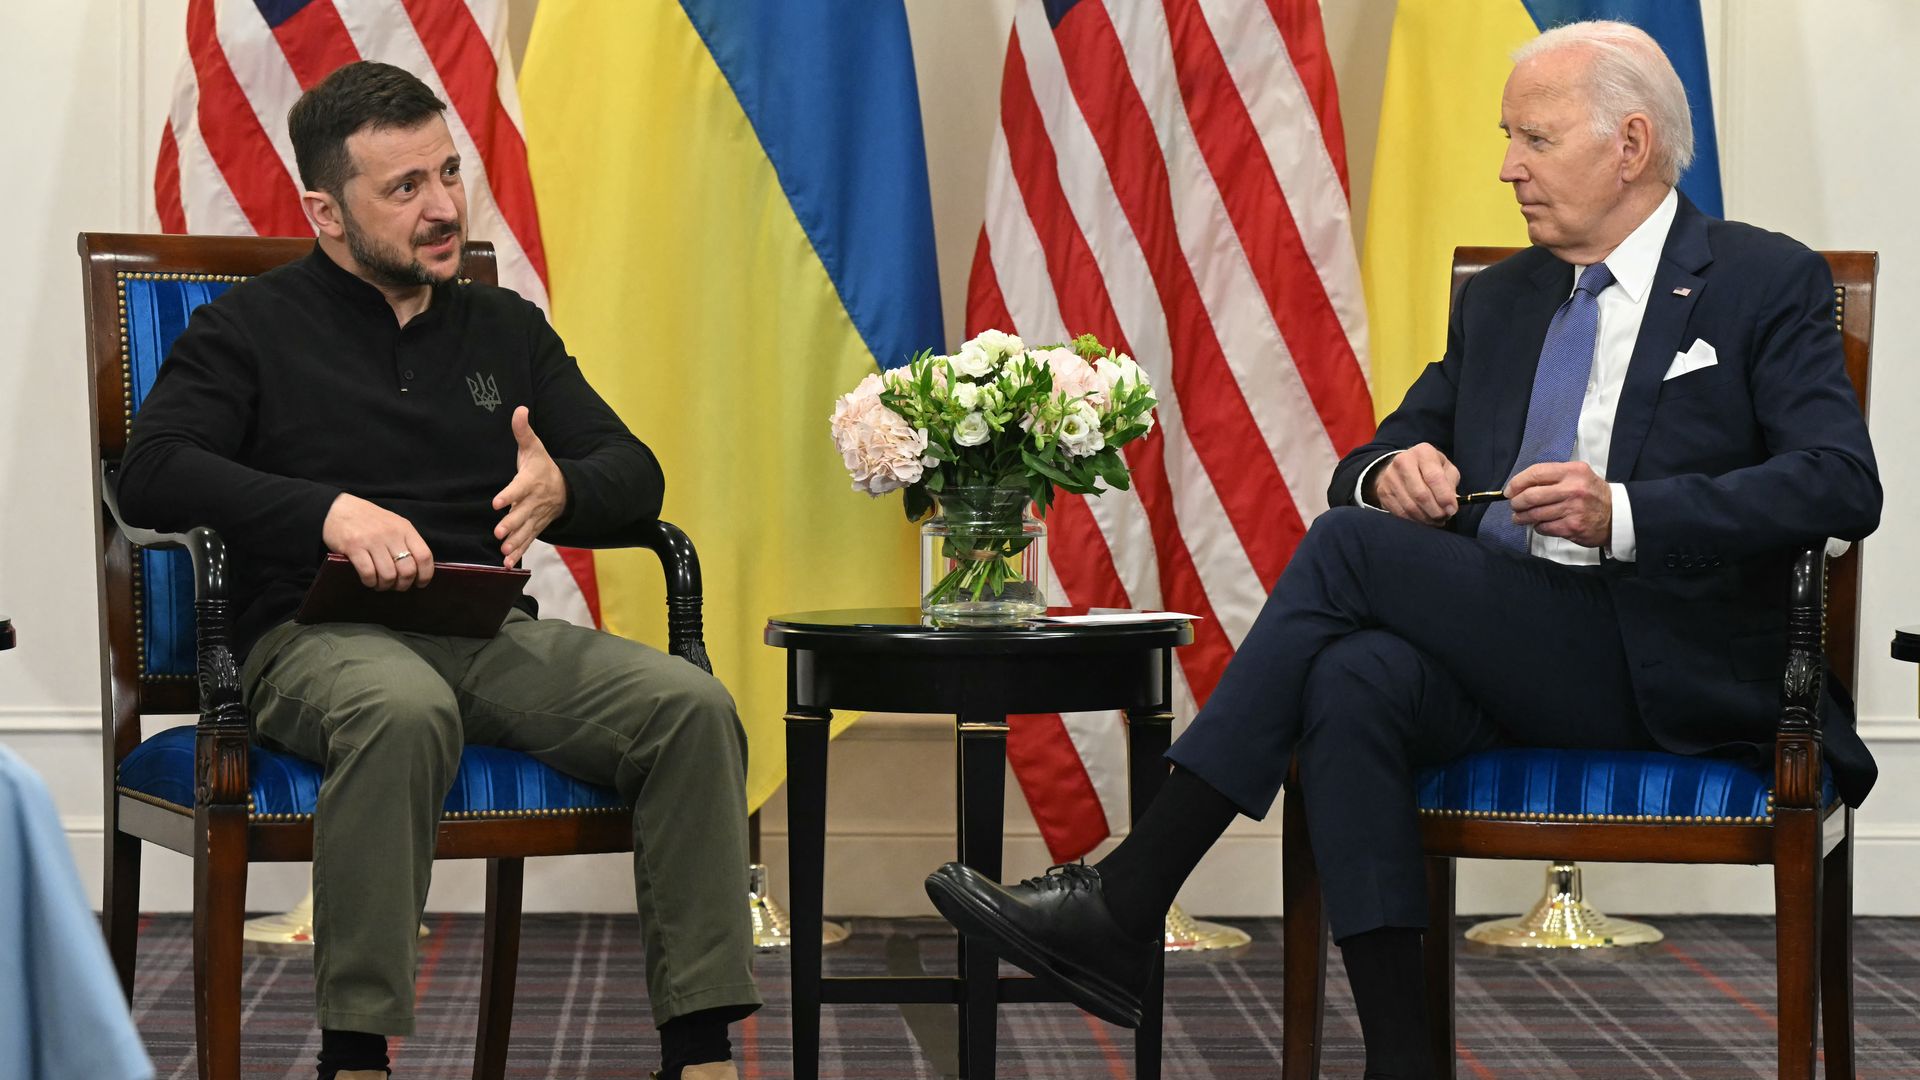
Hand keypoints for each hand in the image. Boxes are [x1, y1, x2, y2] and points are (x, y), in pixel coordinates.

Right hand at [321, 493, 433, 590]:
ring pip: (388, 575)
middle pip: (407, 570)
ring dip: (385, 586)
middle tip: (396, 586)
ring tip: (380, 584)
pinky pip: (368, 573)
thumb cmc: (368, 519)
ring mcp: (372, 540)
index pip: (424, 556)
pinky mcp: (354, 547)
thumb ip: (405, 541)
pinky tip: (368, 580)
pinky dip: (370, 582)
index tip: (420, 583)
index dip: (425, 574)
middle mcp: (391, 534)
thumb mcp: (393, 524)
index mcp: (405, 528)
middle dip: (403, 585)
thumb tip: (416, 569)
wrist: (338, 508)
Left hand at [492, 406, 567, 567]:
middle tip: (499, 532)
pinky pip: (528, 541)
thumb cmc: (544, 467)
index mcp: (531, 481)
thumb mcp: (534, 447)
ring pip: (525, 531)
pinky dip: (519, 553)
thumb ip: (523, 431)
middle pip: (522, 513)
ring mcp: (536, 517)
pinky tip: (507, 564)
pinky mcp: (535, 528)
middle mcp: (534, 501)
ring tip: (504, 552)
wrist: (567, 489)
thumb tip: (519, 408)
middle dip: (511, 523)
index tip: (497, 502)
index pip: (519, 488)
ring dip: (515, 542)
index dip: (509, 494)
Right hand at [1370, 443, 1460, 524]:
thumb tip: (1449, 505)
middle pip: (1421, 494)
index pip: (1434, 477)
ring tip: (1435, 520)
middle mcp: (1403, 461)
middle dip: (1435, 511)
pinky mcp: (1383, 491)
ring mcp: (1390, 477)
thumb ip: (1450, 483)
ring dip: (1425, 518)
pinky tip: (1422, 519)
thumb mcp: (1445, 468)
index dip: (1444, 497)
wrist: (1402, 466)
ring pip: (1410, 506)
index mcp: (1423, 452)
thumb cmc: (1430, 468)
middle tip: (1444, 518)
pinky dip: (1414, 520)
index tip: (1452, 510)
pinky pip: (1400, 512)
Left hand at [1507, 461, 1610, 547]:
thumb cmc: (1592, 494)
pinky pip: (1544, 527)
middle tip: (1514, 505)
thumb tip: (1521, 485)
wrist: (1617, 515)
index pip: (1536, 473)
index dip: (1517, 482)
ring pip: (1535, 514)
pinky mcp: (1572, 527)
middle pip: (1531, 495)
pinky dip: (1538, 527)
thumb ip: (1553, 477)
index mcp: (1572, 472)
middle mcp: (1573, 489)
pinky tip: (1540, 524)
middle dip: (1516, 502)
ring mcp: (1573, 509)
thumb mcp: (1577, 475)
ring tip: (1519, 517)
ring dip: (1522, 517)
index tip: (1509, 490)